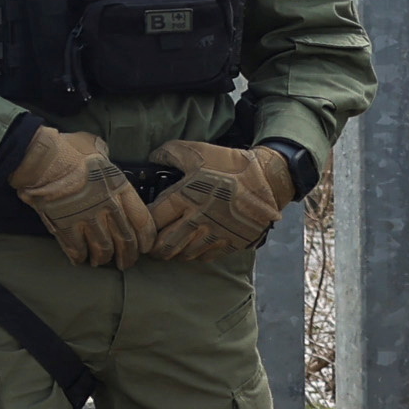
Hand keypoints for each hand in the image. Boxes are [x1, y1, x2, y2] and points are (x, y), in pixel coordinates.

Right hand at [7, 121, 151, 270]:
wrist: (39, 159)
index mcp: (120, 188)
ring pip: (103, 248)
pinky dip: (79, 256)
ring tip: (100, 262)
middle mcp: (108, 207)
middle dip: (128, 256)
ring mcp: (88, 219)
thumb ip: (103, 154)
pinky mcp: (66, 226)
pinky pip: (77, 249)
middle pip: (126, 240)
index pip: (142, 221)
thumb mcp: (94, 145)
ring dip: (103, 258)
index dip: (145, 239)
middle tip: (125, 263)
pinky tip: (79, 259)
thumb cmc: (66, 149)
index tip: (145, 247)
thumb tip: (101, 151)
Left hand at [140, 137, 299, 263]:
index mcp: (185, 198)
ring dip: (173, 252)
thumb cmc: (230, 165)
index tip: (140, 224)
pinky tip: (191, 247)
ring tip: (168, 247)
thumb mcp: (196, 152)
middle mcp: (198, 220)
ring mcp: (216, 234)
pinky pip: (206, 256)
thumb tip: (152, 157)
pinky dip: (195, 255)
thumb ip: (169, 153)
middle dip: (153, 247)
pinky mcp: (232, 242)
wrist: (269, 180)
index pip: (152, 220)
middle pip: (165, 245)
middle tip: (149, 244)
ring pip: (185, 254)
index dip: (142, 224)